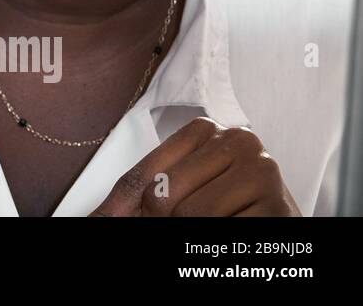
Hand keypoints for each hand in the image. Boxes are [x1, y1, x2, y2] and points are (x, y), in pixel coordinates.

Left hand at [90, 116, 299, 215]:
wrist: (278, 225)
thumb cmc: (226, 206)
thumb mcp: (178, 191)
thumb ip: (134, 196)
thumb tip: (95, 217)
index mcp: (206, 130)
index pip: (143, 176)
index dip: (126, 211)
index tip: (121, 220)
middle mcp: (238, 141)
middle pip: (163, 195)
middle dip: (165, 222)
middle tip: (178, 222)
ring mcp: (263, 170)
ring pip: (192, 215)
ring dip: (194, 234)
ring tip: (216, 222)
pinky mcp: (279, 206)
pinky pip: (224, 233)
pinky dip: (221, 245)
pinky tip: (235, 227)